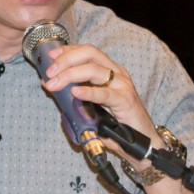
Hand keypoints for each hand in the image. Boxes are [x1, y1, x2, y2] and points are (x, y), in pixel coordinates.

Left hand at [41, 44, 158, 163]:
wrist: (143, 142)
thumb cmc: (117, 124)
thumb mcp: (93, 104)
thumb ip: (74, 94)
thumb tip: (49, 85)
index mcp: (110, 70)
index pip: (87, 52)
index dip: (67, 51)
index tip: (50, 56)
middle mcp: (117, 73)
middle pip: (90, 54)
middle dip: (66, 60)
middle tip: (50, 72)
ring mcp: (122, 85)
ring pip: (94, 69)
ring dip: (70, 74)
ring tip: (55, 83)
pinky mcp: (125, 101)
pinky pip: (104, 93)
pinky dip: (88, 91)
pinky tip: (75, 92)